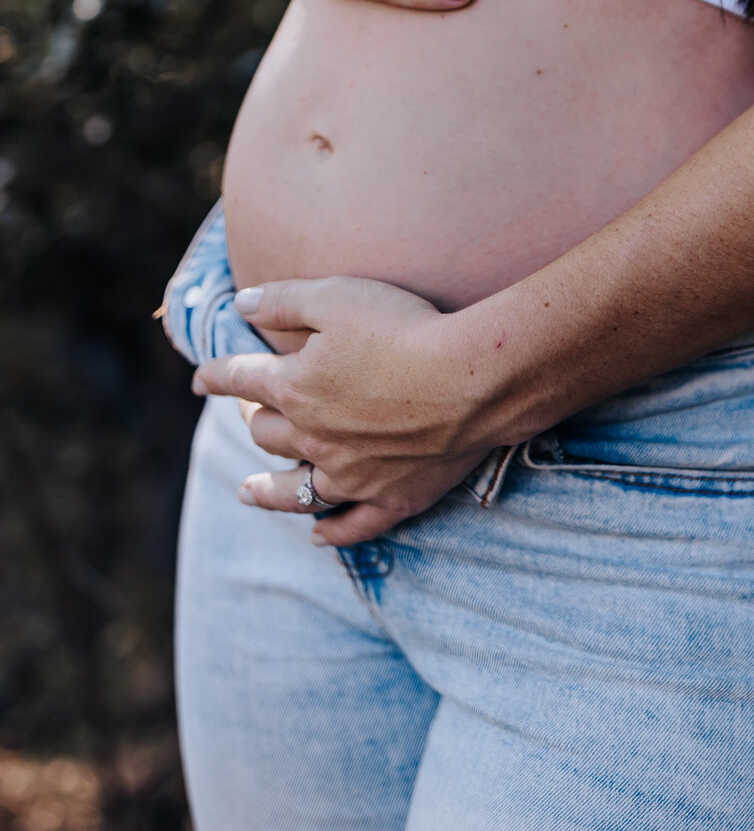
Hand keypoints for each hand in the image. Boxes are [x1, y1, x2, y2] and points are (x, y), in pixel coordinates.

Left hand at [193, 275, 499, 546]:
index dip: (217, 376)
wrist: (473, 380)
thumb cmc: (406, 329)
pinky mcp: (392, 499)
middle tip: (254, 414)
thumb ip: (282, 300)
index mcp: (295, 386)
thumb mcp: (337, 296)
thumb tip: (239, 305)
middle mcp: (313, 438)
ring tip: (248, 492)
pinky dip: (332, 532)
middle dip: (254, 421)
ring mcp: (352, 475)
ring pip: (294, 490)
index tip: (202, 378)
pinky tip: (319, 535)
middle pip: (267, 435)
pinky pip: (353, 526)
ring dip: (267, 491)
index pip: (241, 379)